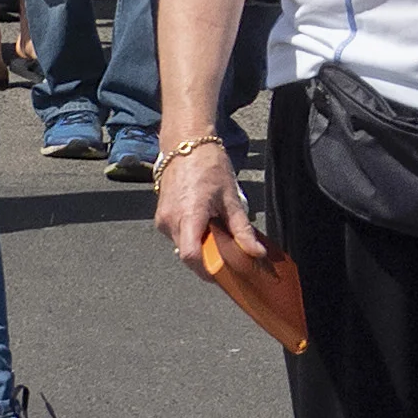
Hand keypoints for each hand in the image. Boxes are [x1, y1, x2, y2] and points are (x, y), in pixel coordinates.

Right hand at [155, 140, 263, 277]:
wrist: (186, 144)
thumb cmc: (209, 166)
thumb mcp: (231, 198)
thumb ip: (242, 229)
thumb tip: (257, 252)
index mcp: (189, 215)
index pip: (192, 256)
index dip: (208, 271)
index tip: (226, 274)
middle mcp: (170, 221)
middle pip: (189, 256)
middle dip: (209, 261)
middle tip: (229, 257)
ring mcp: (163, 220)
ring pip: (183, 247)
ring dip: (201, 248)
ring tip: (218, 235)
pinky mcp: (161, 218)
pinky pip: (178, 237)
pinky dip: (193, 238)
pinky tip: (206, 226)